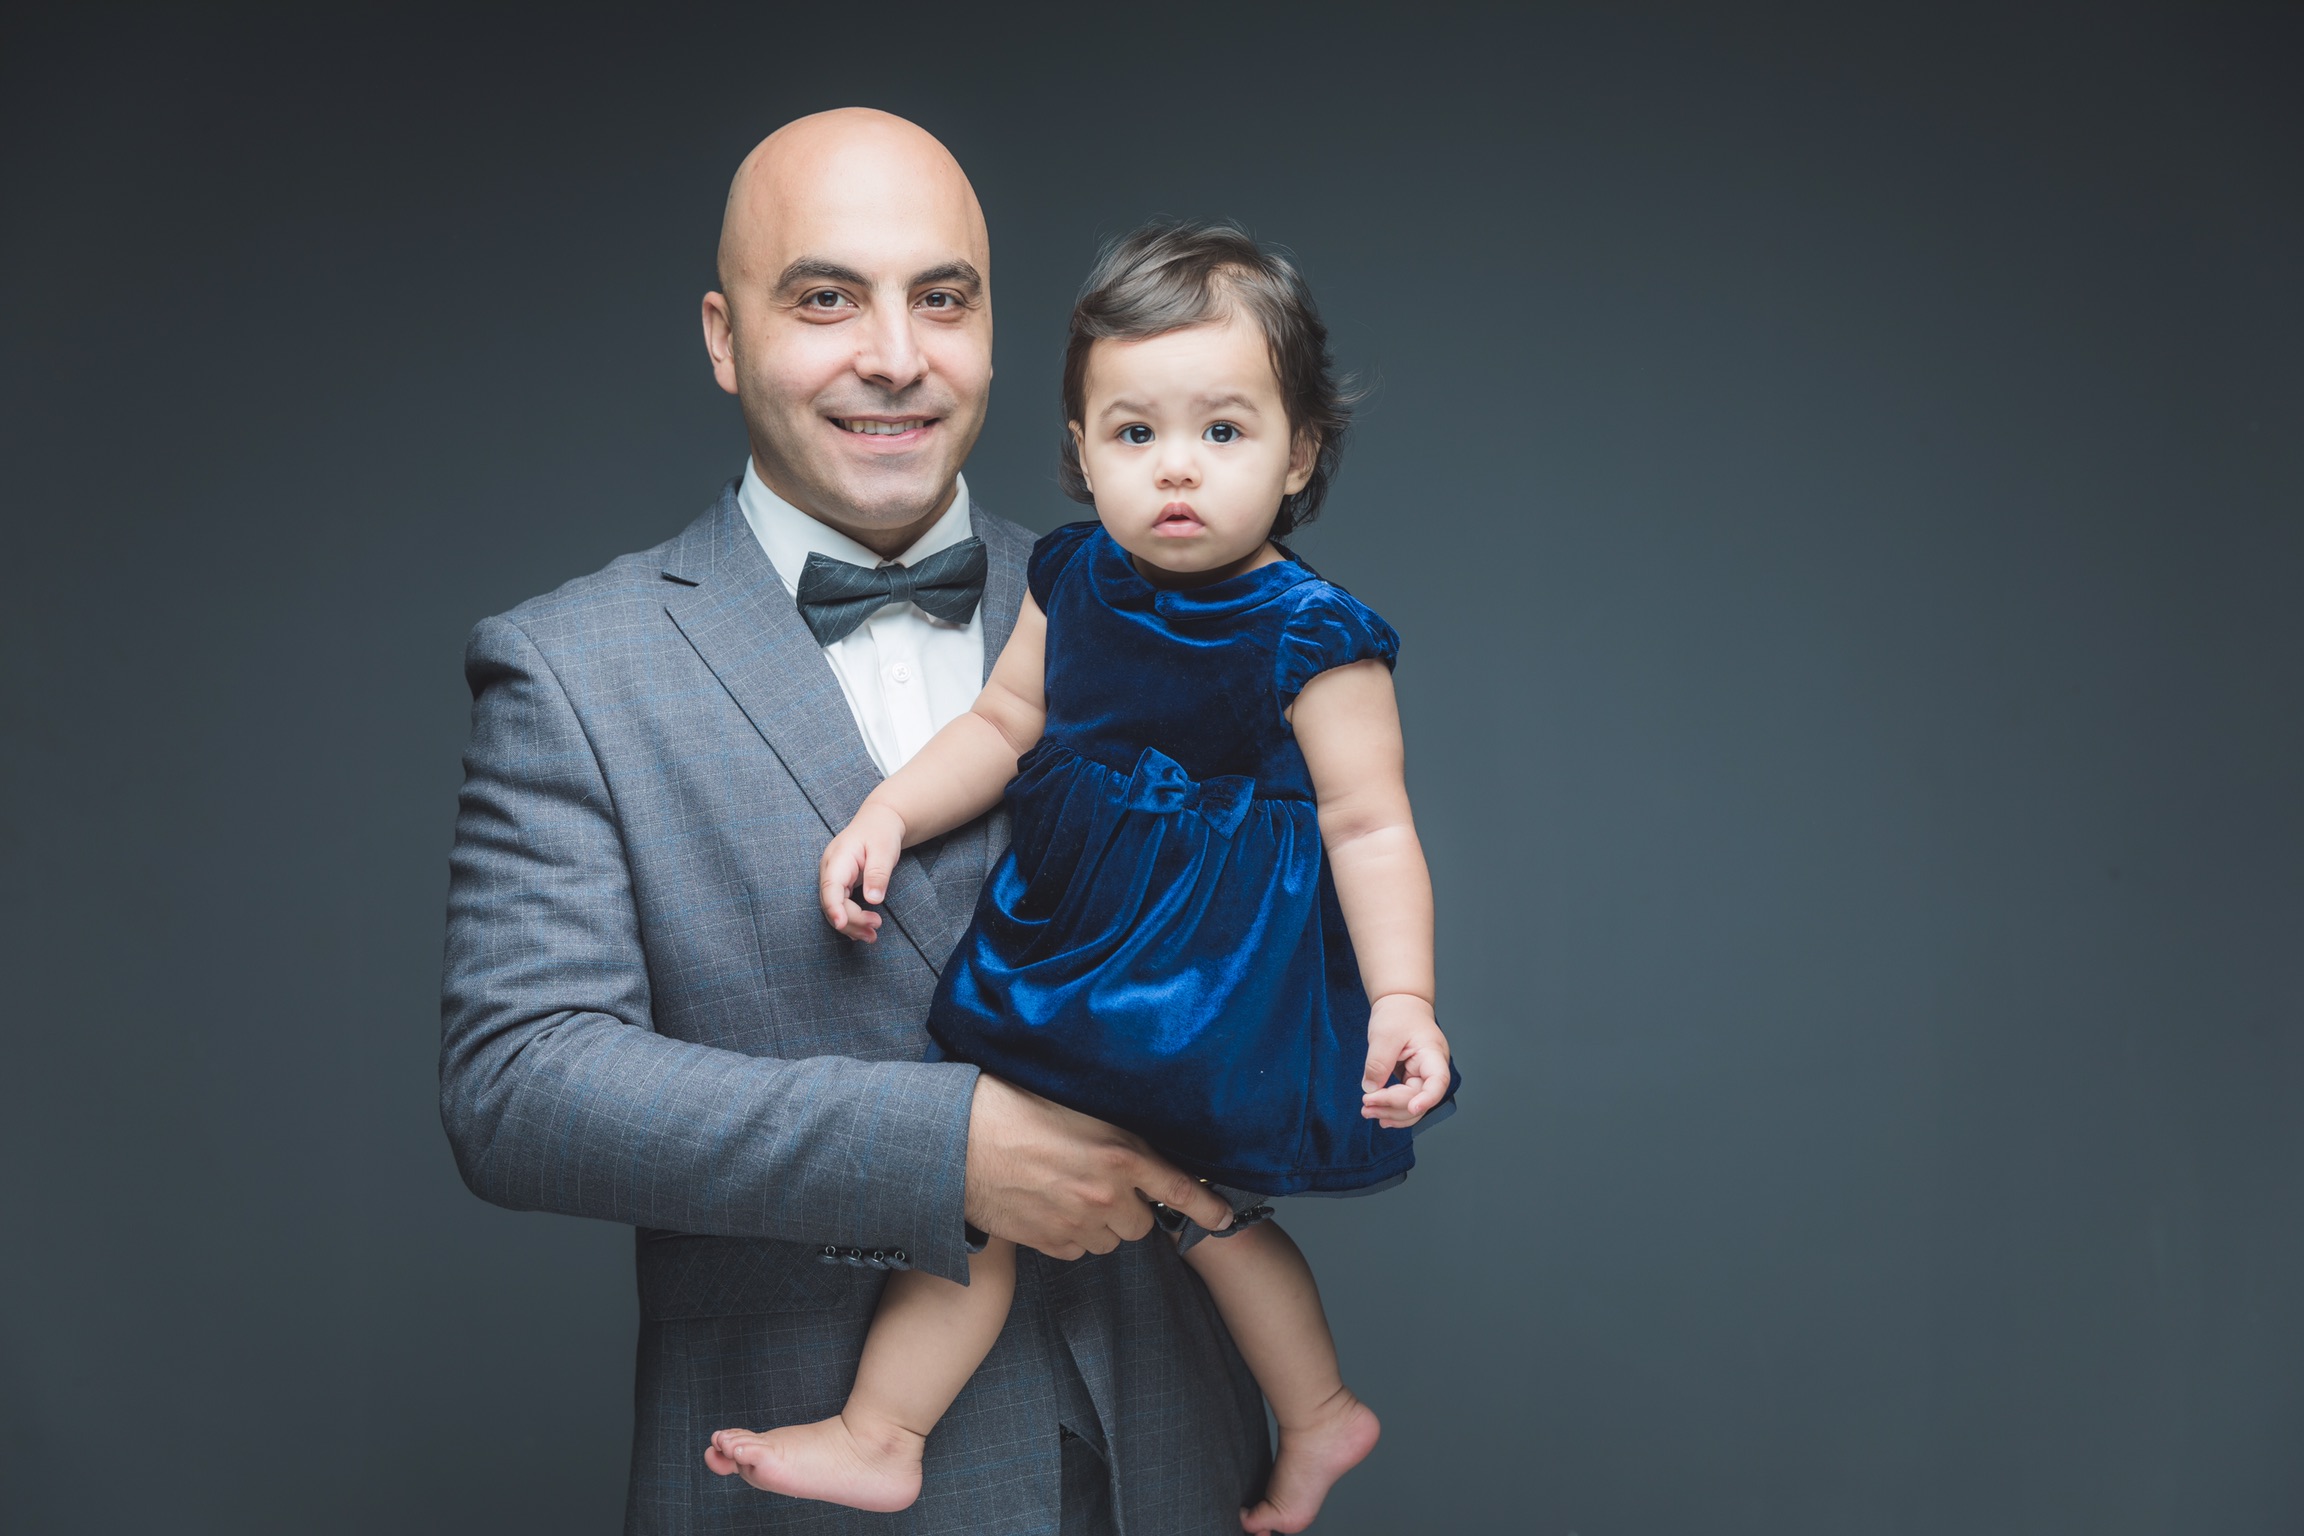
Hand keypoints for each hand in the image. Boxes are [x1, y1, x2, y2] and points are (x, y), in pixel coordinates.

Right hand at [819, 802, 907, 940]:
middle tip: (875, 930)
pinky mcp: (839, 884)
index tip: (842, 924)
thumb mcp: (884, 850)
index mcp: (838, 859)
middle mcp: (829, 870)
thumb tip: (873, 900)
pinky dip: (851, 919)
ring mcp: (832, 878)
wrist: (878, 822)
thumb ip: (878, 874)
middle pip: (831, 902)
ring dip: (851, 925)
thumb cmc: (881, 832)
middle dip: (851, 921)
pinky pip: (839, 906)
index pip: (830, 887)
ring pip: (834, 908)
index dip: (834, 908)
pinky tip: (864, 930)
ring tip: (872, 936)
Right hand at [963, 1074, 1233, 1259]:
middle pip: (1141, 1222)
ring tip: (1068, 1191)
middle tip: (1100, 1181)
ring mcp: (1076, 1222)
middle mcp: (1105, 1193)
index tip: (1224, 1218)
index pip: (1179, 1188)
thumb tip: (1135, 1152)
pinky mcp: (1047, 1242)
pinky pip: (1077, 1249)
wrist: (956, 1139)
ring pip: (1110, 1239)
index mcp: (1119, 1153)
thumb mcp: (1077, 1109)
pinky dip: (1070, 1235)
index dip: (1207, 1207)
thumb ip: (1114, 1135)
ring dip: (1100, 1223)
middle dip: (1129, 1206)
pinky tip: (1047, 1207)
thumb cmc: (1010, 1108)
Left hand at [1361, 993, 1449, 1129]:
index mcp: (1433, 1054)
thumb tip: (1371, 1089)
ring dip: (1391, 1113)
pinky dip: (1392, 1109)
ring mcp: (1422, 1077)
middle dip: (1393, 1106)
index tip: (1413, 1107)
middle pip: (1419, 1098)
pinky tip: (1380, 1115)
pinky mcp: (1411, 1080)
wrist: (1400, 1004)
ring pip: (1413, 1106)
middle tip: (1366, 1107)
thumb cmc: (1398, 1013)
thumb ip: (1379, 1063)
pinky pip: (1405, 1101)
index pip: (1438, 1081)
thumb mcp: (1384, 1035)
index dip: (1428, 1098)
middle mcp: (1431, 1069)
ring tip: (1367, 1112)